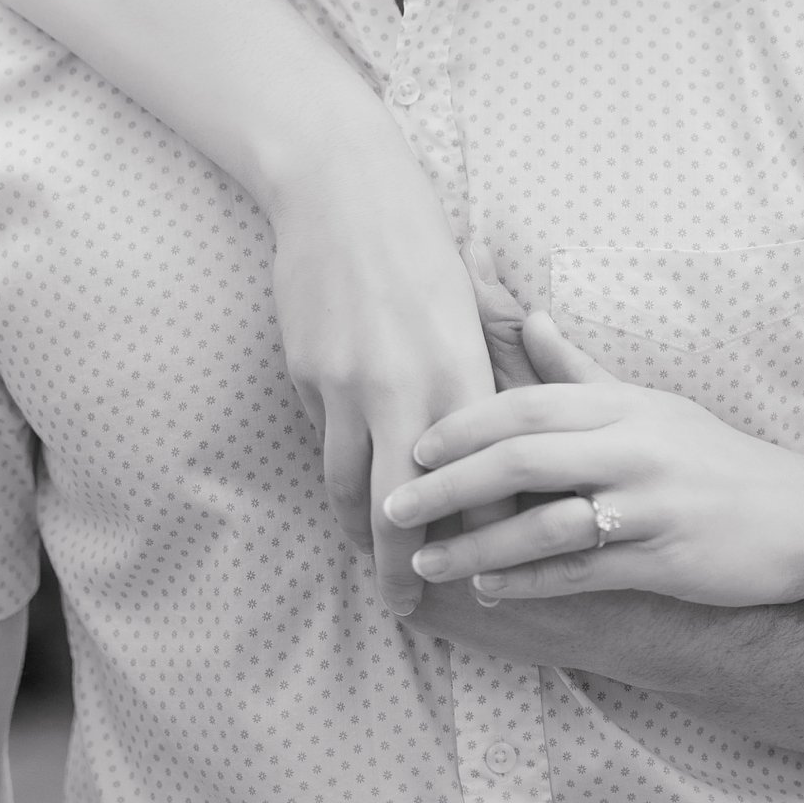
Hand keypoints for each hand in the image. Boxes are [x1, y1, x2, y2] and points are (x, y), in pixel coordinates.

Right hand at [265, 118, 497, 611]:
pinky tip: (346, 494)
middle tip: (410, 608)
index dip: (483, 536)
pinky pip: (324, 440)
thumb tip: (495, 441)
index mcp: (463, 371)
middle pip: (405, 510)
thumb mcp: (471, 307)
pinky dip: (335, 476)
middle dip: (406, 570)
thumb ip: (483, 373)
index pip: (480, 480)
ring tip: (374, 562)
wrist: (345, 194)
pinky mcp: (308, 378)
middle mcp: (407, 388)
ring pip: (350, 489)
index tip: (488, 574)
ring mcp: (349, 386)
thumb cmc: (421, 246)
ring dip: (360, 535)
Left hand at [384, 314, 803, 608]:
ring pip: (546, 524)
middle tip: (393, 507)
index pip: (528, 404)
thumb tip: (526, 315)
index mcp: (624, 404)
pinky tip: (487, 590)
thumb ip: (581, 370)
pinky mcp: (664, 560)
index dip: (464, 424)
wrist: (802, 516)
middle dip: (450, 484)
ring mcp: (650, 505)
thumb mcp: (650, 404)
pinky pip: (582, 573)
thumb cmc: (712, 457)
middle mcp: (634, 447)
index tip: (411, 444)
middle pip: (524, 459)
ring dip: (478, 547)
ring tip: (426, 563)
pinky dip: (529, 583)